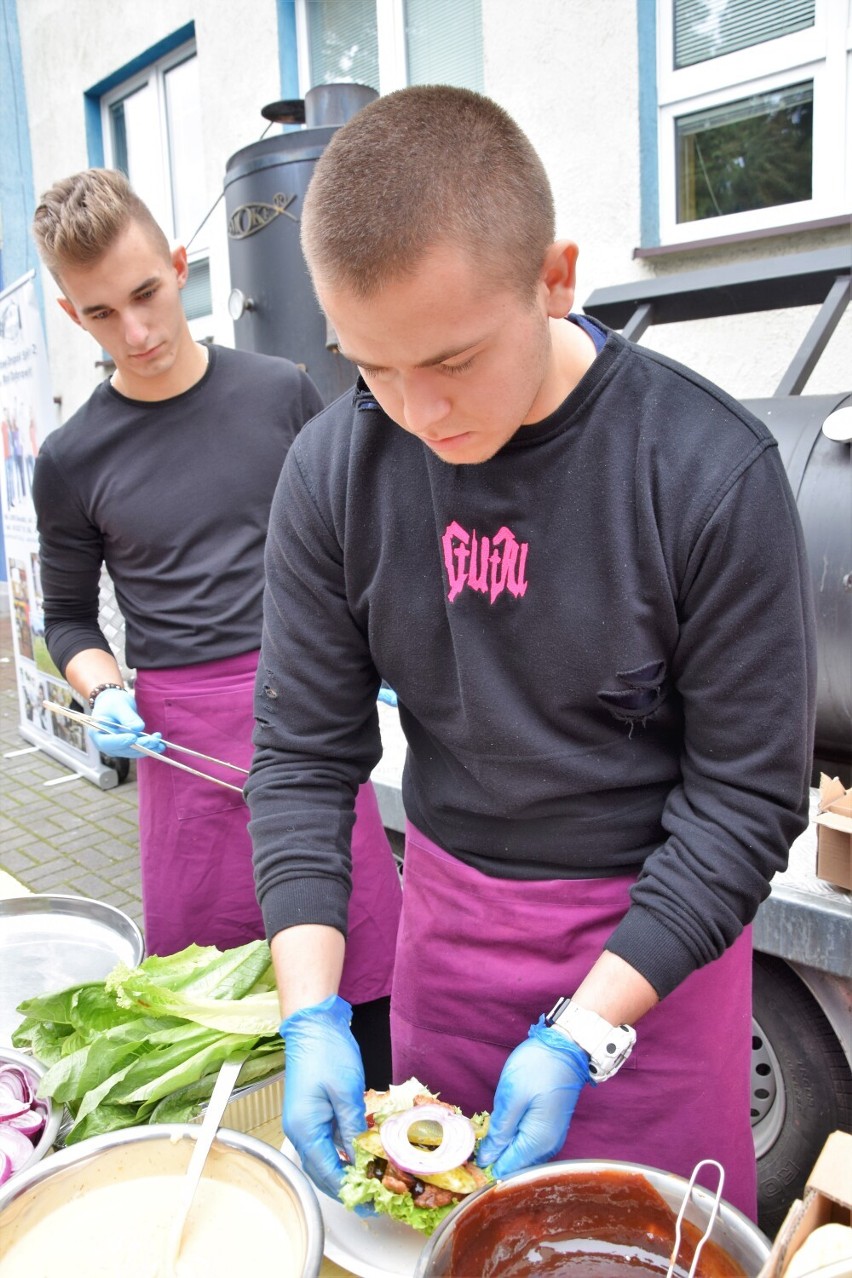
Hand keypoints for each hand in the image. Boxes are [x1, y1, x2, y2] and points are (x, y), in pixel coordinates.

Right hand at [89, 687, 164, 758]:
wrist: (113, 704)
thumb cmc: (112, 702)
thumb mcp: (119, 705)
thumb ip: (127, 717)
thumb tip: (138, 728)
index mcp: (97, 733)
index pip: (107, 742)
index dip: (120, 741)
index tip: (133, 738)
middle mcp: (105, 744)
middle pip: (123, 749)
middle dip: (140, 745)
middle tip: (154, 740)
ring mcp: (116, 748)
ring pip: (133, 751)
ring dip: (147, 748)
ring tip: (160, 743)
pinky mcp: (126, 748)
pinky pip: (138, 750)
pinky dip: (149, 748)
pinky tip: (160, 746)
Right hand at [280, 994, 367, 1199]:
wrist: (313, 1024)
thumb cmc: (326, 1052)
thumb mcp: (346, 1091)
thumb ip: (353, 1127)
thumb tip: (362, 1157)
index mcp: (304, 1128)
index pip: (327, 1172)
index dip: (348, 1190)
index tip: (370, 1202)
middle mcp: (300, 1129)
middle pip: (322, 1170)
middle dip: (346, 1185)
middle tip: (373, 1196)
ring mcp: (305, 1120)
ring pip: (325, 1156)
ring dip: (345, 1169)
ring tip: (371, 1179)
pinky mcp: (313, 1111)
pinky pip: (328, 1140)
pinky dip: (344, 1150)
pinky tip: (362, 1152)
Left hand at [477, 1017, 591, 1178]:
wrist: (566, 1048)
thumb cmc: (536, 1068)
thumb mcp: (512, 1097)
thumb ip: (500, 1132)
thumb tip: (486, 1161)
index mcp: (537, 1143)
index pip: (506, 1170)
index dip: (485, 1167)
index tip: (467, 1157)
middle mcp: (547, 1147)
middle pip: (515, 1165)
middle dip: (493, 1158)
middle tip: (472, 1142)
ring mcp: (551, 1138)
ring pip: (521, 1155)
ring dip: (503, 1149)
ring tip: (484, 1135)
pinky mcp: (550, 1128)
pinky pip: (528, 1144)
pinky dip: (513, 1141)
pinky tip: (502, 1128)